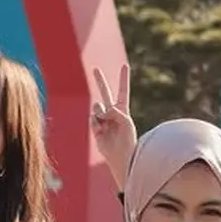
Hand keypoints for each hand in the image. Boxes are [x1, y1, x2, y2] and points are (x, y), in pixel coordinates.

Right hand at [90, 64, 137, 189]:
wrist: (120, 156)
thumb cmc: (127, 140)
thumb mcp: (126, 122)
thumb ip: (116, 112)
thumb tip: (102, 110)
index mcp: (123, 110)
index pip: (123, 91)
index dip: (123, 79)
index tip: (125, 65)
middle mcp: (112, 112)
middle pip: (105, 93)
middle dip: (100, 81)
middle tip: (95, 68)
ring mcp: (103, 119)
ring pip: (97, 107)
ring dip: (100, 113)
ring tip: (105, 123)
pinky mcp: (95, 127)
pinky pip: (92, 118)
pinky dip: (96, 123)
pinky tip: (101, 131)